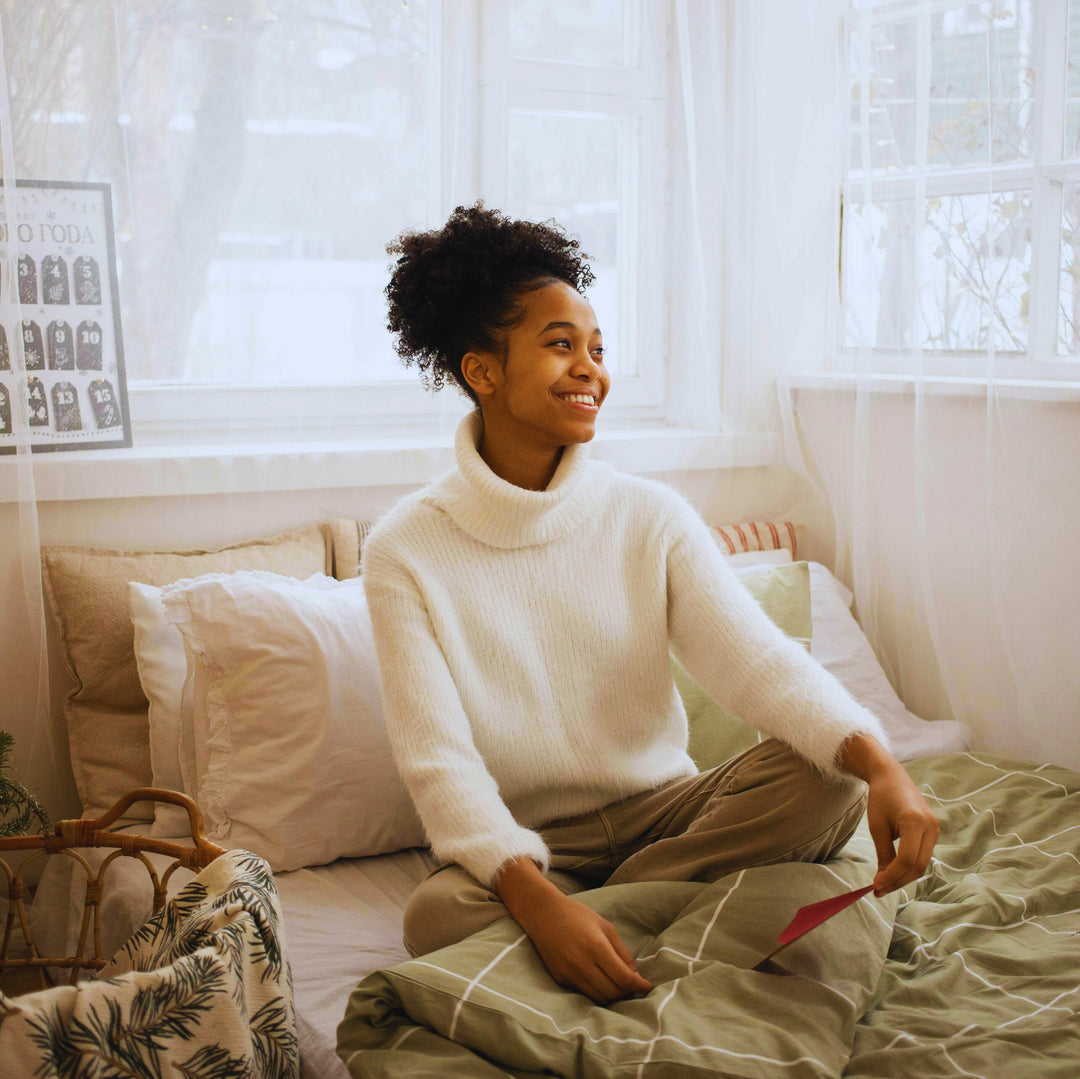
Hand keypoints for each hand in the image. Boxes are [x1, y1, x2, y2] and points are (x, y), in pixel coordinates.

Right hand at [495, 858, 652, 1004]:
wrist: (543, 913)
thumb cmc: (577, 915)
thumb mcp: (605, 926)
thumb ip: (622, 952)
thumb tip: (634, 975)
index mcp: (596, 947)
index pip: (624, 978)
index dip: (639, 985)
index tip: (647, 986)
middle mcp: (582, 963)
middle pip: (613, 992)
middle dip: (627, 992)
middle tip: (633, 985)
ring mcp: (569, 973)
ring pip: (599, 998)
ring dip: (612, 995)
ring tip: (618, 985)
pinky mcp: (560, 979)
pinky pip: (584, 994)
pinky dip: (596, 992)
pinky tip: (600, 982)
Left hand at [840, 734, 939, 895]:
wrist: (891, 776)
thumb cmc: (880, 798)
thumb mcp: (877, 826)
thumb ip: (884, 854)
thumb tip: (883, 881)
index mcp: (915, 821)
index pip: (907, 859)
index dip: (892, 876)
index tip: (876, 886)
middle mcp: (930, 826)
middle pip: (918, 865)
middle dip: (898, 881)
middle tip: (878, 890)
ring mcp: (935, 829)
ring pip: (922, 864)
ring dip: (904, 877)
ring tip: (883, 884)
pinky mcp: (933, 831)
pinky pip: (923, 855)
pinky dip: (908, 867)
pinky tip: (893, 872)